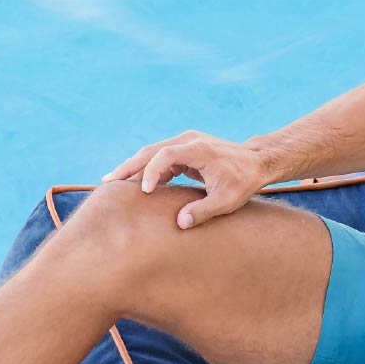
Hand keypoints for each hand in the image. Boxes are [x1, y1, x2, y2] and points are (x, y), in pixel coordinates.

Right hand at [101, 131, 268, 228]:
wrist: (257, 161)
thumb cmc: (244, 181)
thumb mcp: (227, 200)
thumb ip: (203, 211)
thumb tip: (179, 223)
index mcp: (197, 149)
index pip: (165, 155)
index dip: (151, 172)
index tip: (144, 191)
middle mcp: (188, 140)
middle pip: (151, 151)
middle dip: (128, 166)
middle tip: (107, 182)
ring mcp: (185, 142)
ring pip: (152, 153)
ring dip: (133, 167)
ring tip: (112, 183)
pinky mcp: (184, 149)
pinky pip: (160, 158)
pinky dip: (146, 170)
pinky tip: (134, 184)